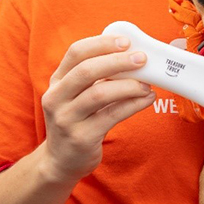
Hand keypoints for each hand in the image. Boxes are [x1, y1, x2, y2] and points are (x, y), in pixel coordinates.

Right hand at [39, 35, 154, 183]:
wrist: (61, 161)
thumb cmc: (77, 120)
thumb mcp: (77, 95)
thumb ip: (96, 76)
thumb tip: (132, 55)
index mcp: (57, 81)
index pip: (76, 52)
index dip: (102, 43)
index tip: (126, 41)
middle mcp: (56, 98)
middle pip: (86, 70)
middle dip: (118, 61)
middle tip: (142, 59)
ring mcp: (66, 119)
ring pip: (99, 93)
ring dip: (128, 85)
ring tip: (147, 84)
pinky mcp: (81, 137)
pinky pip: (112, 115)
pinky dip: (133, 104)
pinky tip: (147, 99)